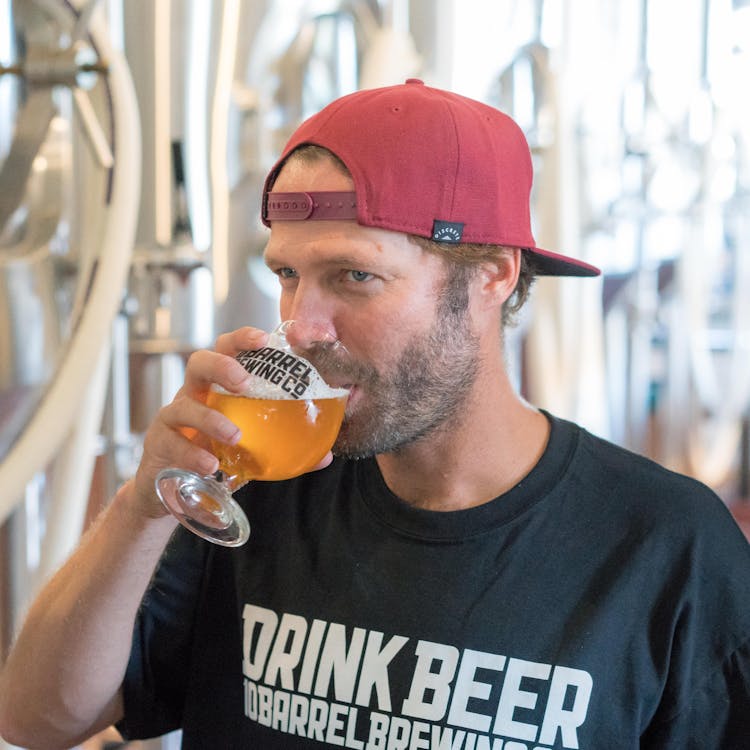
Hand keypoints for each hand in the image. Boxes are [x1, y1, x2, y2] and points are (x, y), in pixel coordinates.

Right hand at [131, 327, 268, 517]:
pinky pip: (171, 442)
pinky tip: (208, 464)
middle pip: (198, 363)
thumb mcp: (250, 447)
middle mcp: (192, 395)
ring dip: (209, 418)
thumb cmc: (214, 456)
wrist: (169, 490)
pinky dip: (190, 452)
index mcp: (217, 388)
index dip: (242, 339)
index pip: (227, 351)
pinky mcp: (157, 445)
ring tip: (235, 435)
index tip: (265, 340)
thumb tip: (325, 455)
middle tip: (244, 381)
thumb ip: (285, 447)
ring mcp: (171, 419)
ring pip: (182, 405)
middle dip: (220, 365)